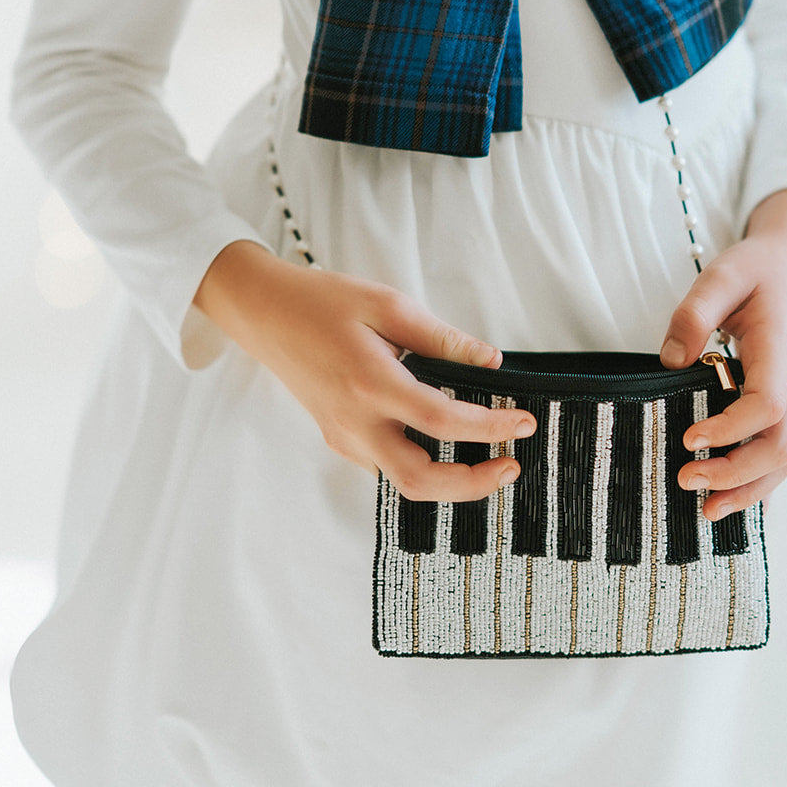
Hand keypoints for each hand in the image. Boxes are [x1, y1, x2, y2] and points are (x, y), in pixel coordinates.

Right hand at [193, 241, 534, 500]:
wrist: (263, 313)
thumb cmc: (322, 302)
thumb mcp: (388, 305)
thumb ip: (442, 338)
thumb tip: (490, 362)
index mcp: (370, 382)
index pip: (441, 420)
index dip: (489, 428)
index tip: (523, 423)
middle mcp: (355, 421)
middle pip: (419, 481)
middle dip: (472, 485)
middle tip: (510, 466)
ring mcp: (344, 436)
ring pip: (403, 481)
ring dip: (451, 481)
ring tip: (489, 457)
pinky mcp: (339, 438)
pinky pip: (387, 467)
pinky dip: (424, 466)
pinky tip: (447, 445)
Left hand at [658, 189, 786, 519]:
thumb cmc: (756, 270)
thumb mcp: (722, 275)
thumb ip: (695, 312)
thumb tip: (671, 360)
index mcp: (778, 351)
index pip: (767, 404)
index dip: (730, 430)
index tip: (688, 440)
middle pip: (782, 445)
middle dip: (737, 473)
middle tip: (687, 481)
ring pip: (786, 457)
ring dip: (749, 488)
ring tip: (705, 510)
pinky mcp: (783, 405)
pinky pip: (779, 451)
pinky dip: (756, 481)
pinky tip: (728, 499)